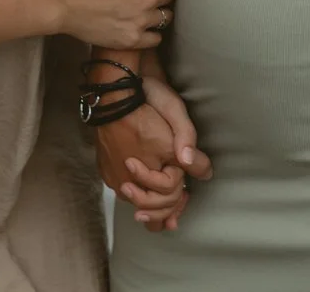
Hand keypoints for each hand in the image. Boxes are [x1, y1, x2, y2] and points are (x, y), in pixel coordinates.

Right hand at [97, 72, 211, 231]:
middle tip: (173, 214)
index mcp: (147, 175)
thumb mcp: (176, 123)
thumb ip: (190, 149)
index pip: (167, 198)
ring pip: (133, 200)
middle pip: (147, 210)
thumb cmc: (146, 108)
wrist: (114, 95)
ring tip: (160, 204)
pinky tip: (142, 184)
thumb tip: (205, 174)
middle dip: (162, 212)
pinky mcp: (104, 168)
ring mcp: (113, 176)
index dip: (180, 196)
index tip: (187, 194)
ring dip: (147, 202)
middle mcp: (125, 182)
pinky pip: (121, 186)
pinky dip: (134, 189)